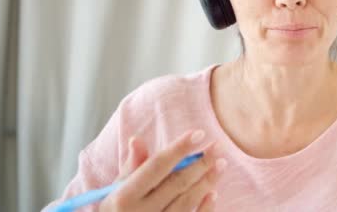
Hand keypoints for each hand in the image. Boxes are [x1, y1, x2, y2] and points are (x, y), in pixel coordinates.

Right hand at [100, 130, 226, 210]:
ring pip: (186, 202)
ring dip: (206, 182)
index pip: (157, 166)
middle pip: (177, 183)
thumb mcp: (115, 190)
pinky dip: (204, 209)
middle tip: (218, 146)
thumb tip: (138, 139)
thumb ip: (131, 167)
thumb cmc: (116, 210)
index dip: (179, 149)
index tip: (199, 133)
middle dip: (200, 163)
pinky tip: (213, 193)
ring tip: (221, 164)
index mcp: (123, 196)